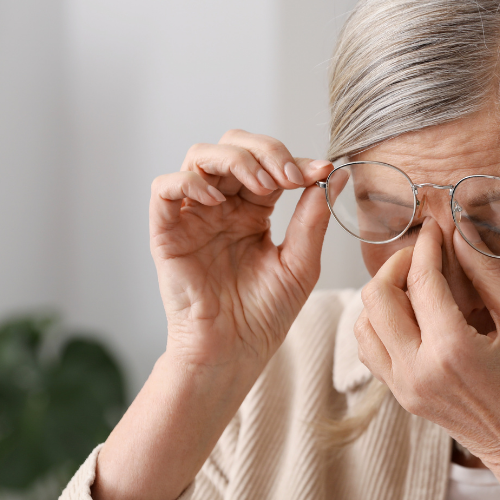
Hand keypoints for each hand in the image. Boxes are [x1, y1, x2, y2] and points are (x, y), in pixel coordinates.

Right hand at [150, 130, 332, 374]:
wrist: (235, 352)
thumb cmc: (265, 315)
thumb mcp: (300, 262)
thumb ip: (313, 216)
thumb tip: (335, 173)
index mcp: (252, 211)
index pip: (269, 164)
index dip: (294, 160)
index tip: (321, 169)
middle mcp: (221, 206)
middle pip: (233, 147)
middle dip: (265, 151)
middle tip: (289, 177)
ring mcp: (192, 216)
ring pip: (199, 157)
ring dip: (235, 160)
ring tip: (262, 187)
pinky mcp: (166, 232)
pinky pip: (165, 188)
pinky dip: (189, 182)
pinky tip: (217, 201)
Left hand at [354, 217, 499, 472]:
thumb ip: (489, 273)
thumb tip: (461, 232)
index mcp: (452, 350)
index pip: (421, 280)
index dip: (427, 245)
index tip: (436, 229)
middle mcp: (418, 370)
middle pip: (377, 296)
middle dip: (398, 264)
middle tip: (423, 255)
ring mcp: (403, 387)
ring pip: (364, 322)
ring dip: (384, 294)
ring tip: (416, 284)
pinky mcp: (400, 396)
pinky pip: (370, 348)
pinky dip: (380, 322)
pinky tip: (410, 314)